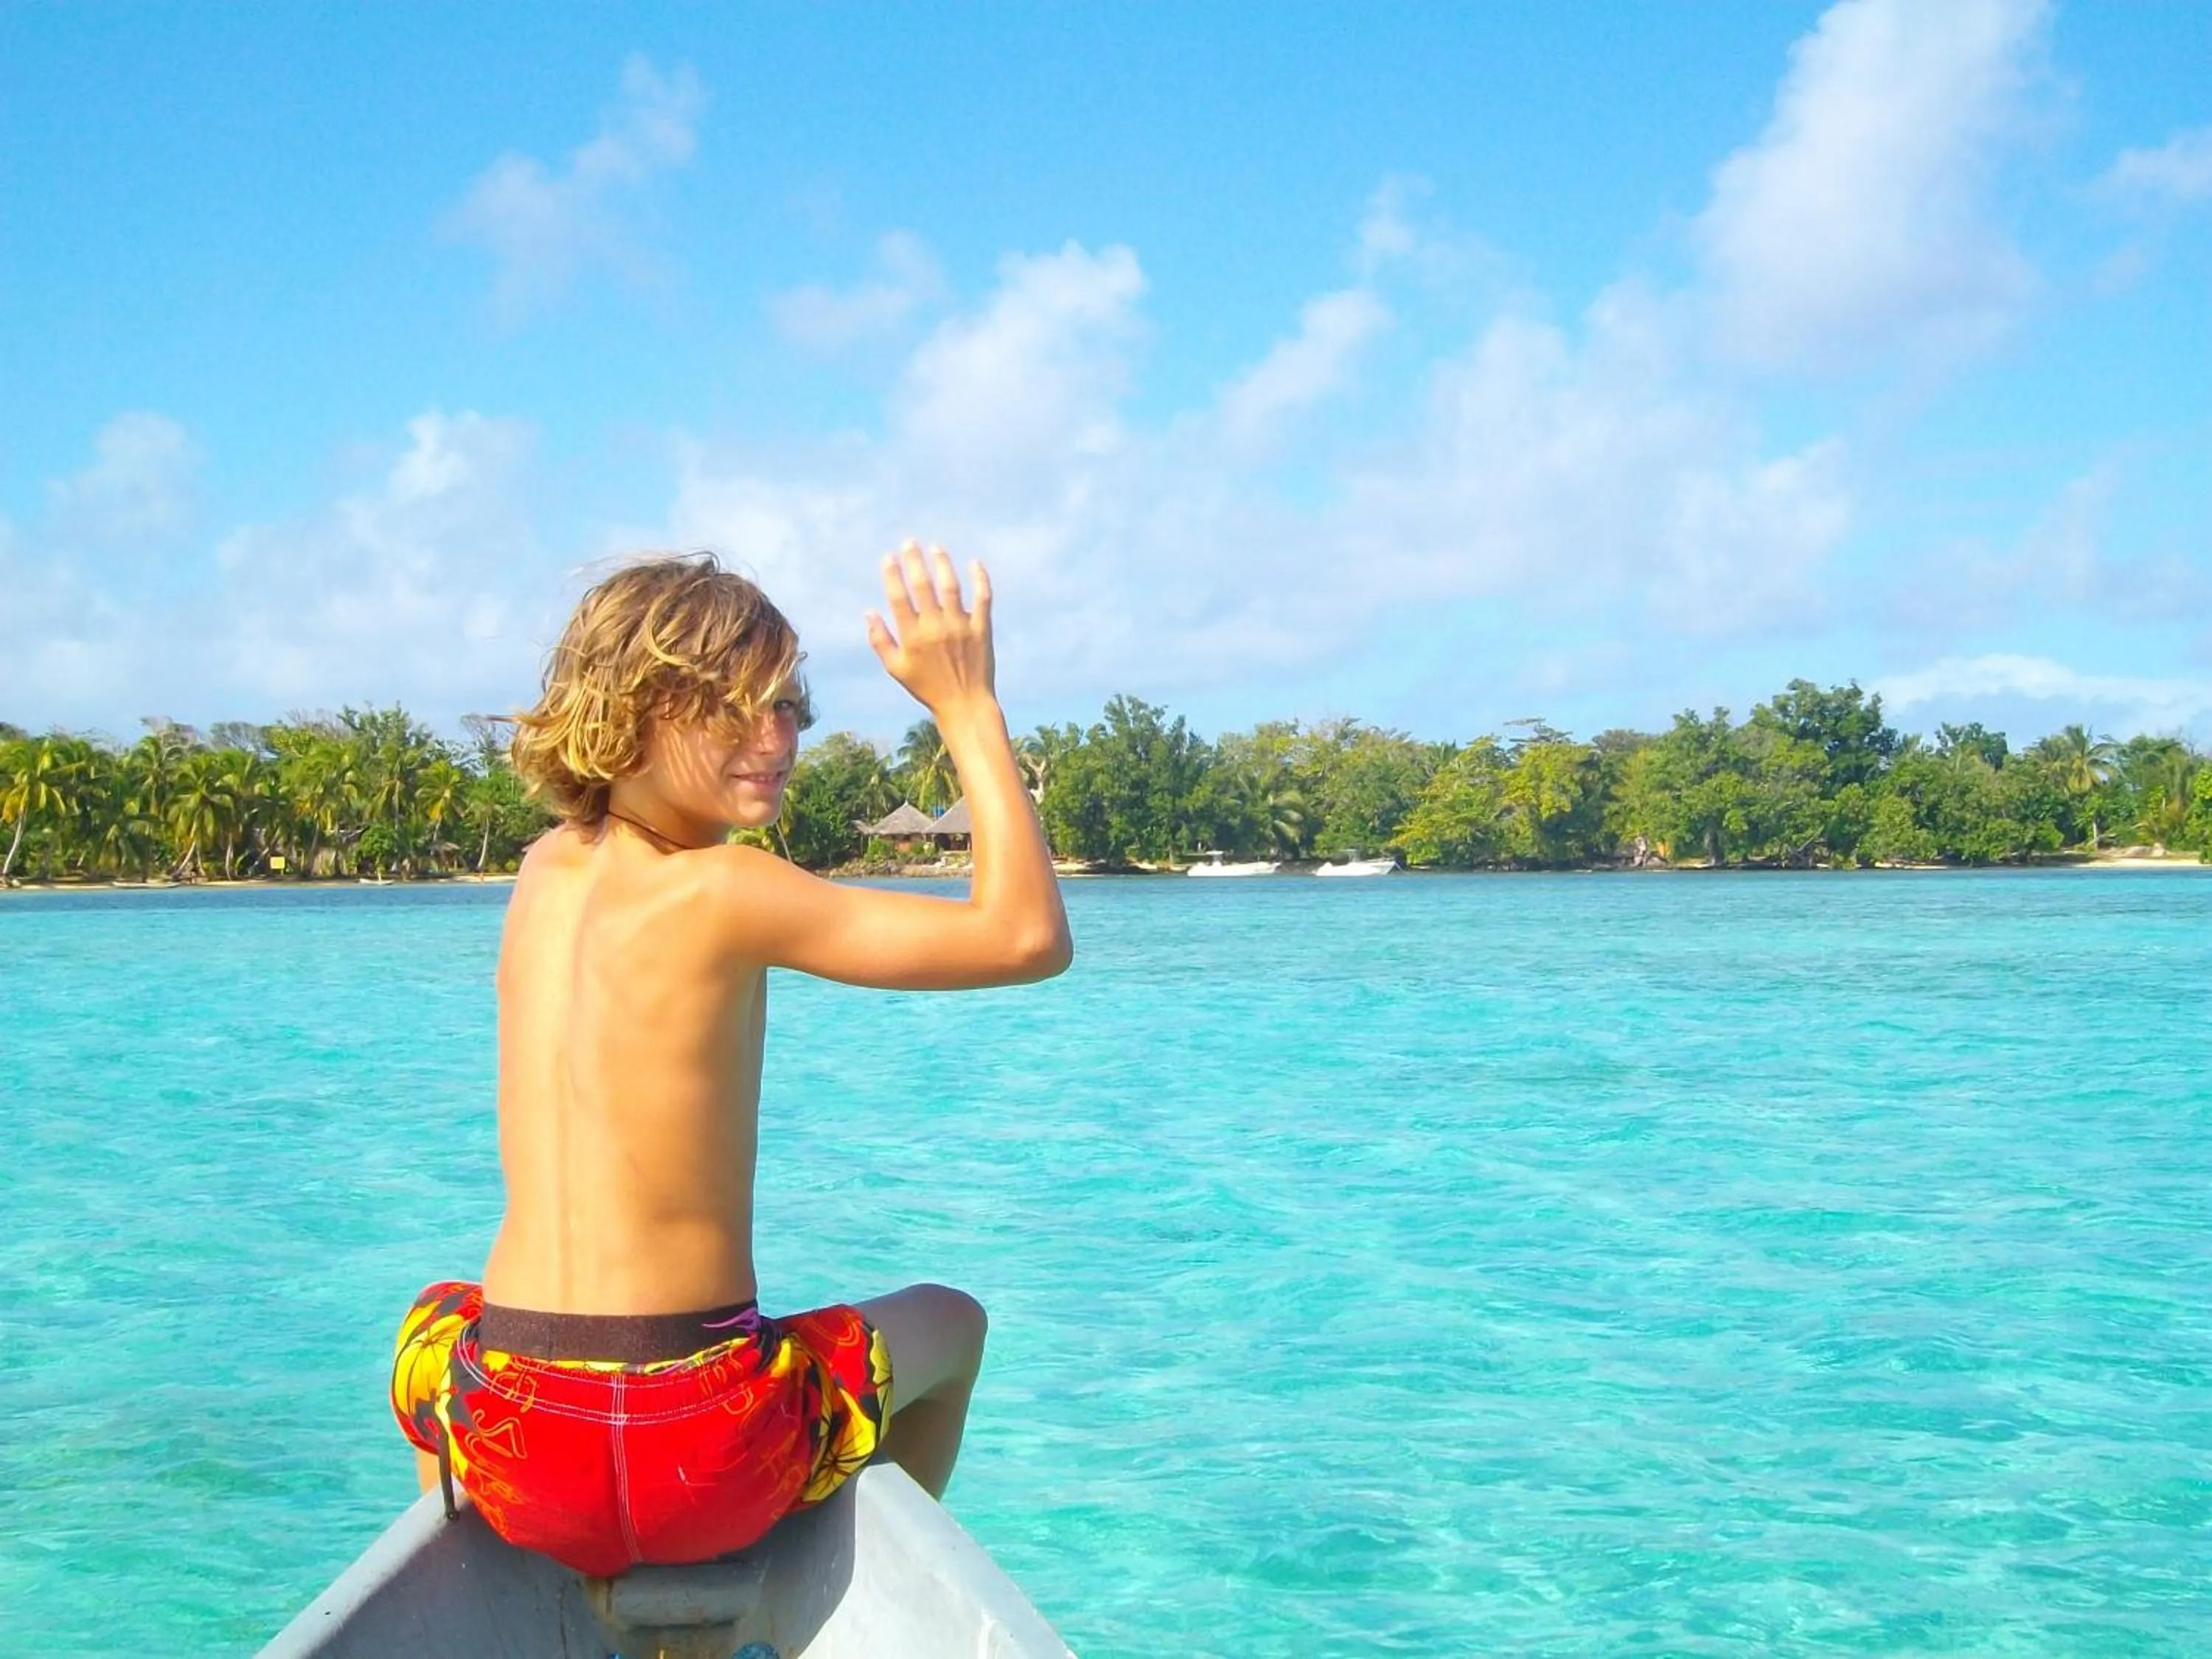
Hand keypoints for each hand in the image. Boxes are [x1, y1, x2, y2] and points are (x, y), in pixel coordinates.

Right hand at [866, 541, 997, 718]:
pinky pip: (982, 598)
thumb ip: (879, 640)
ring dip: (942, 563)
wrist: (965, 704)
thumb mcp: (896, 669)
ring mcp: (960, 627)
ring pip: (951, 586)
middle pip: (923, 586)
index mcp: (913, 637)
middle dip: (914, 560)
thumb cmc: (927, 688)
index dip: (892, 574)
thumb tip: (868, 611)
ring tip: (935, 548)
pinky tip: (974, 563)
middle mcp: (935, 628)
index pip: (899, 597)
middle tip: (910, 542)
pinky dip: (980, 579)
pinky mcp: (982, 629)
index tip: (889, 557)